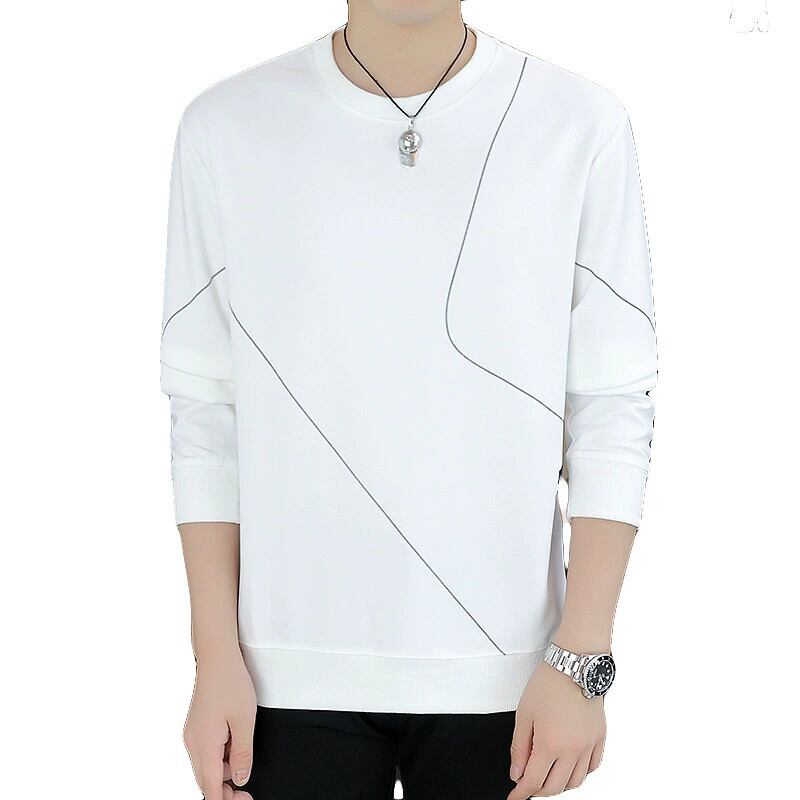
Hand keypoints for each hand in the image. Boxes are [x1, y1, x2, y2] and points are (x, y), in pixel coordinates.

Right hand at [183, 650, 256, 799]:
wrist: (216, 658)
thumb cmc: (231, 683)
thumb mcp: (245, 720)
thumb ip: (243, 754)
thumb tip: (241, 779)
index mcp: (204, 745)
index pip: (211, 788)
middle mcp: (193, 743)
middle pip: (206, 781)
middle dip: (225, 790)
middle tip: (246, 791)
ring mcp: (192, 735)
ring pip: (207, 766)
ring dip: (224, 769)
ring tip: (243, 750)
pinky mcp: (195, 728)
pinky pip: (206, 752)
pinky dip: (220, 755)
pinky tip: (234, 740)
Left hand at [507, 661, 605, 797]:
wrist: (575, 665)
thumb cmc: (549, 683)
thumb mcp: (524, 714)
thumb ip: (519, 747)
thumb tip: (517, 772)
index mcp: (550, 745)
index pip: (534, 781)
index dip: (521, 793)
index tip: (514, 797)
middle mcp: (572, 751)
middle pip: (555, 786)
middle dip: (539, 790)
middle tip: (528, 785)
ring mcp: (588, 746)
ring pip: (575, 782)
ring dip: (560, 785)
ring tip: (548, 777)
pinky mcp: (599, 738)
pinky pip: (592, 767)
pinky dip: (580, 774)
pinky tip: (571, 768)